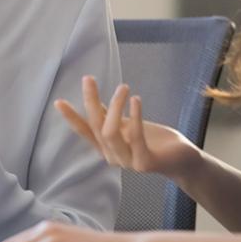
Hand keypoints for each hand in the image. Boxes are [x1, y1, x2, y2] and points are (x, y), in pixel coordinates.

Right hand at [55, 76, 199, 179]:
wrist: (181, 158)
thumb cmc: (154, 140)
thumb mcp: (128, 125)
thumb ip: (110, 116)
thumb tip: (92, 99)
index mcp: (106, 147)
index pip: (84, 131)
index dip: (71, 117)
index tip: (58, 101)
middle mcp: (112, 156)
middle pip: (96, 126)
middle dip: (90, 101)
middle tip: (88, 78)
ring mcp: (127, 162)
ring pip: (110, 132)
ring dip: (115, 106)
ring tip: (123, 87)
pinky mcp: (144, 163)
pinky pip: (135, 137)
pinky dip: (134, 116)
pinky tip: (136, 99)